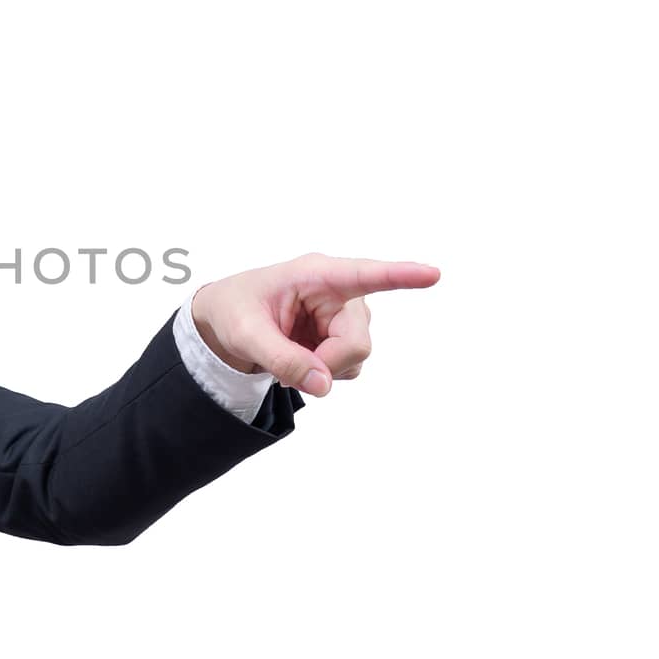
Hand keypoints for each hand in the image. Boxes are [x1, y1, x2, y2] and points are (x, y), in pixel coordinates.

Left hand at [190, 252, 440, 396]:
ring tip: (287, 357)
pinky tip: (300, 361)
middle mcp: (340, 292)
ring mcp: (344, 316)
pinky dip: (324, 373)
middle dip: (327, 364)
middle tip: (290, 372)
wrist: (227, 319)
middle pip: (357, 342)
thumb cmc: (235, 311)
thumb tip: (323, 385)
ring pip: (355, 357)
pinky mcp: (343, 336)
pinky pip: (347, 367)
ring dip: (323, 369)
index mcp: (316, 274)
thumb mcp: (246, 335)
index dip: (400, 275)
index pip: (364, 275)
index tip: (432, 274)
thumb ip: (281, 358)